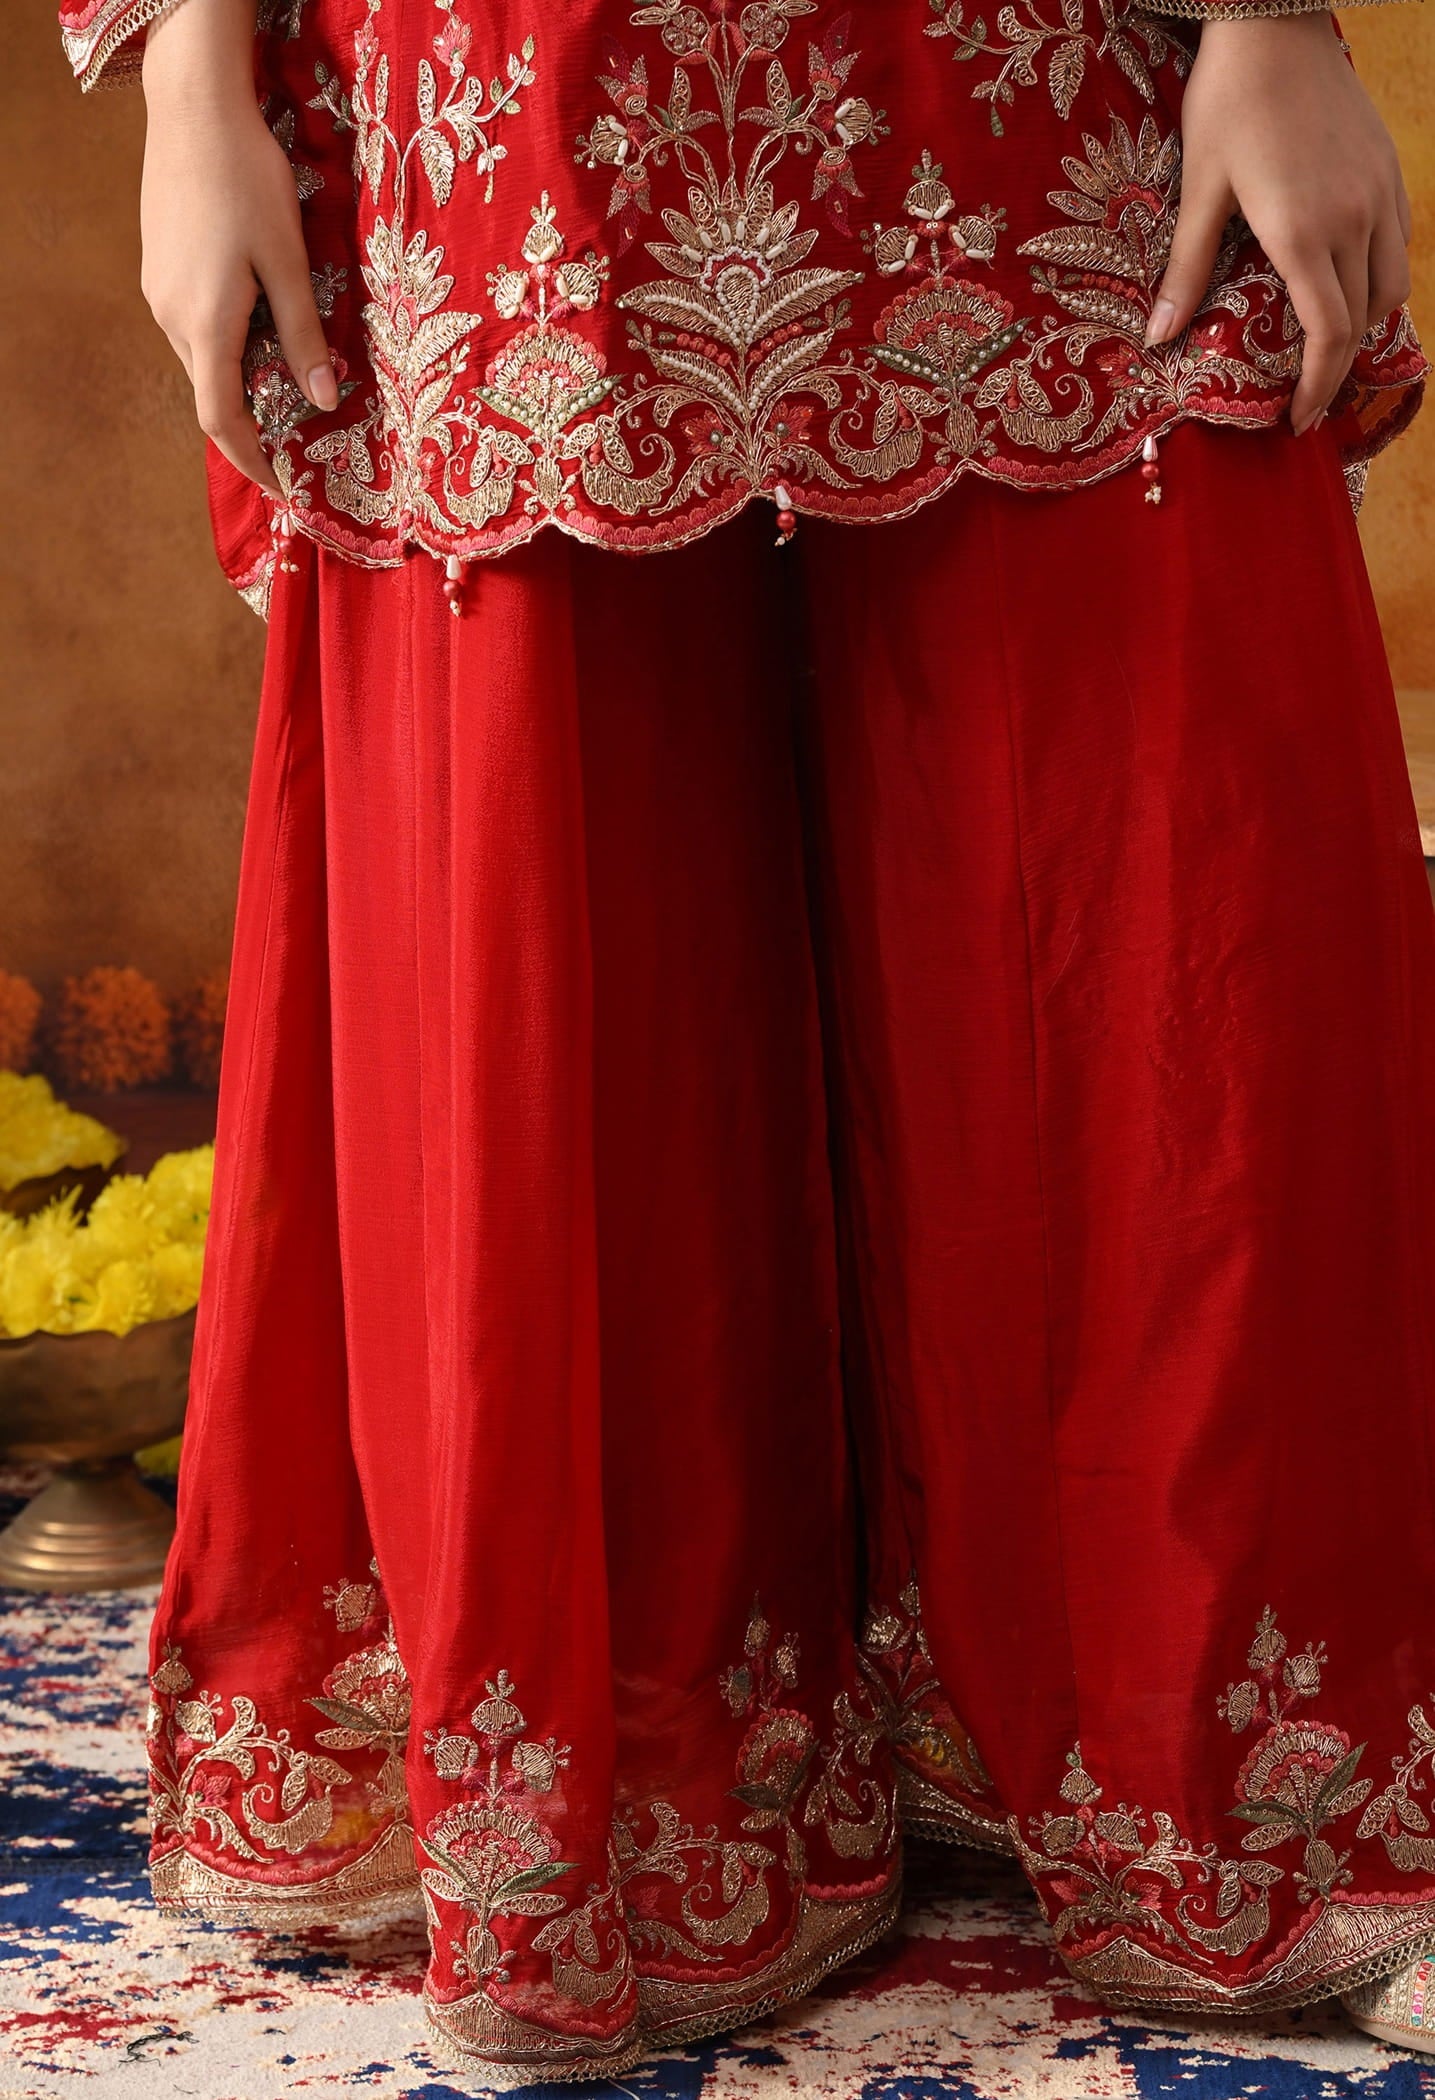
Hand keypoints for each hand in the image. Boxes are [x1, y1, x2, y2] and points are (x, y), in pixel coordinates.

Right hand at [140, 0, 334, 493]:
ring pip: (203, 360)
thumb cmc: (248, 180)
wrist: (194, 109)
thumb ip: (304, 334)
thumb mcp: (290, 261)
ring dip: (241, 383)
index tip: (282, 488)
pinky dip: (227, 347)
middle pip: (211, 394)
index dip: (251, 463)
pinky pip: (194, 328)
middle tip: (298, 445)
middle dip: (252, 428)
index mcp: (206, 324)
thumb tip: (323, 400)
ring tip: (288, 387)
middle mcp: (172, 317)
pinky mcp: (159, 269)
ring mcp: (159, 292)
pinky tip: (259, 329)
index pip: (220, 421)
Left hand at [1148, 11, 1411, 433]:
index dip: (1317, 386)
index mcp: (1305, 230)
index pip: (1328, 334)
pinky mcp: (1389, 168)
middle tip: (1304, 398)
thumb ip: (1186, 269)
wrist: (1275, 17)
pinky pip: (1398, 243)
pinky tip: (1344, 289)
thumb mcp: (1199, 188)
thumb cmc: (1227, 101)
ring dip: (1362, 326)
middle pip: (1364, 319)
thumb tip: (1157, 339)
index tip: (1297, 420)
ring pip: (1391, 285)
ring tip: (1324, 349)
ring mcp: (1380, 191)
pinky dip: (1377, 280)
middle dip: (1337, 368)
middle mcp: (1356, 216)